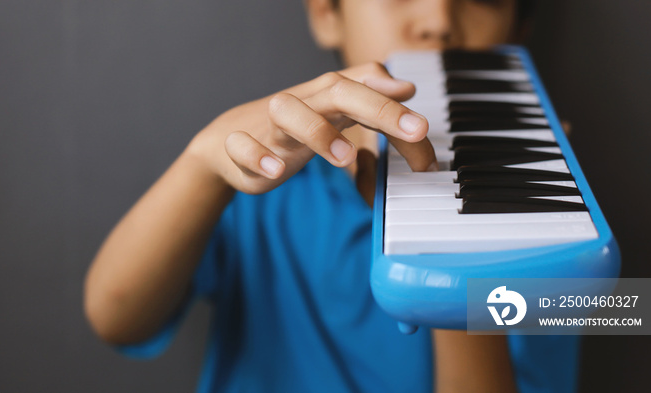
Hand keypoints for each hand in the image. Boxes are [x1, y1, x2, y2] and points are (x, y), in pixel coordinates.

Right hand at [187, 63, 435, 194]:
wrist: (226, 141)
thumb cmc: (290, 129)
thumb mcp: (333, 113)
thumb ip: (372, 103)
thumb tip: (406, 88)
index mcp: (328, 96)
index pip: (368, 87)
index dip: (398, 105)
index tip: (424, 132)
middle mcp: (304, 103)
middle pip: (340, 91)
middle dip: (379, 108)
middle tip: (415, 131)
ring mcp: (270, 124)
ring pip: (289, 111)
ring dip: (318, 130)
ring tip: (344, 156)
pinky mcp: (241, 146)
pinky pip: (244, 146)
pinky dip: (257, 156)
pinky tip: (275, 171)